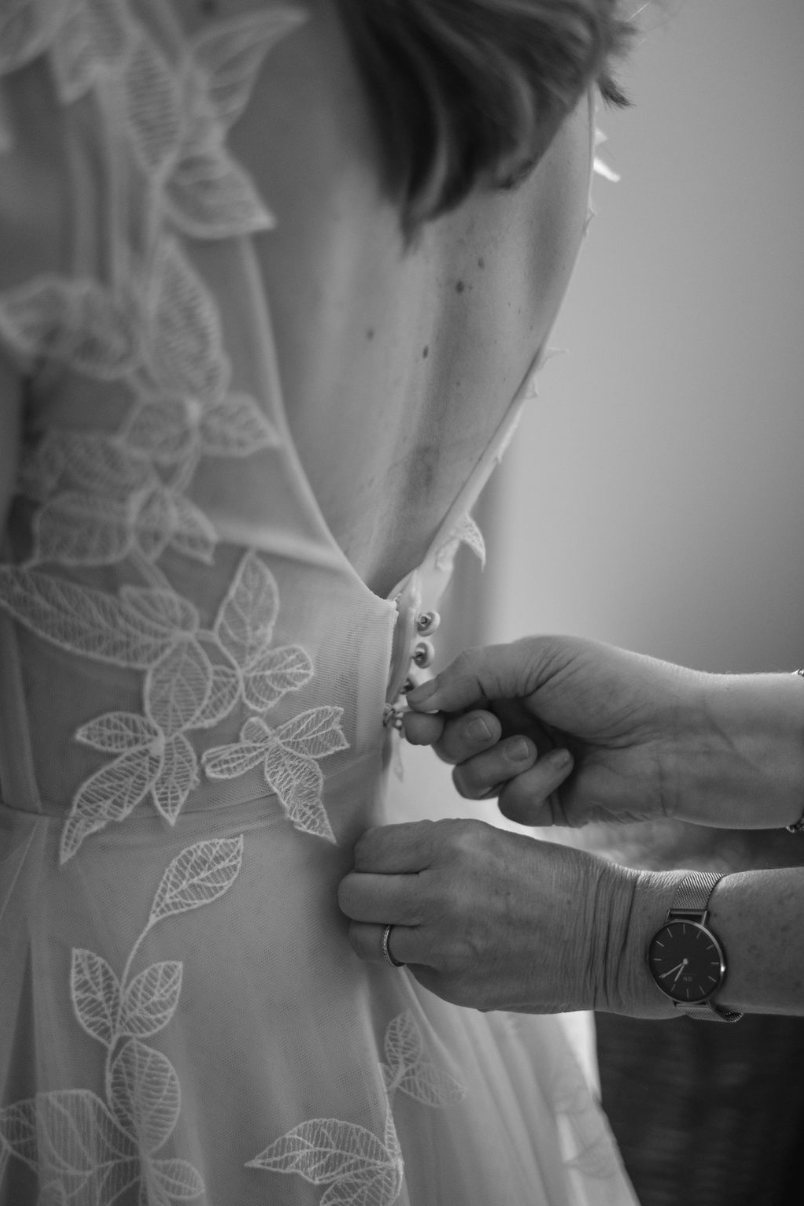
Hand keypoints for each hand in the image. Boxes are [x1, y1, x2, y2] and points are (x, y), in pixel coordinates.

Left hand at [338, 818, 673, 1016]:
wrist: (611, 937)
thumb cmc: (557, 879)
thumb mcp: (491, 839)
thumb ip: (432, 849)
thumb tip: (380, 861)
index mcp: (452, 845)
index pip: (368, 850)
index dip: (374, 857)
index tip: (388, 863)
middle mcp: (440, 894)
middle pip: (353, 896)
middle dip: (363, 893)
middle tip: (386, 894)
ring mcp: (445, 947)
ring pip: (366, 939)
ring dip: (378, 930)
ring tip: (406, 924)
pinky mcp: (454, 986)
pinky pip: (407, 968)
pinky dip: (417, 958)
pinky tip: (449, 947)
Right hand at [403, 636, 803, 829]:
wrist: (674, 738)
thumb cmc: (616, 687)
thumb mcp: (538, 659)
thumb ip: (471, 674)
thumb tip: (415, 699)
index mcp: (508, 686)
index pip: (444, 701)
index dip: (425, 711)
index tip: (417, 717)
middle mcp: (511, 726)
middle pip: (446, 744)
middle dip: (460, 735)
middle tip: (491, 723)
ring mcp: (525, 768)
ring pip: (468, 780)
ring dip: (494, 761)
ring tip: (534, 746)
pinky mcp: (545, 806)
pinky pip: (507, 806)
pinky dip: (530, 785)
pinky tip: (567, 767)